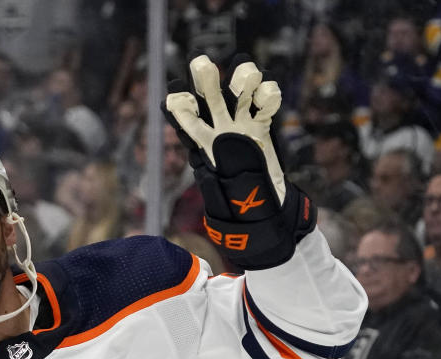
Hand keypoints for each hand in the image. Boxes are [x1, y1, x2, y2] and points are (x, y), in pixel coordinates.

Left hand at [163, 54, 316, 268]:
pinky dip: (268, 97)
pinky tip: (267, 92)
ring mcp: (242, 127)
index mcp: (202, 146)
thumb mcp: (218, 195)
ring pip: (239, 96)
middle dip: (207, 83)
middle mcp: (220, 132)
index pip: (189, 123)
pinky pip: (265, 107)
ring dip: (241, 81)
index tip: (173, 96)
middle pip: (211, 101)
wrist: (264, 213)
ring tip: (244, 70)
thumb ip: (212, 178)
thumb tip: (207, 178)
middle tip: (201, 64)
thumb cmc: (234, 207)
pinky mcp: (263, 129)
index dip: (182, 109)